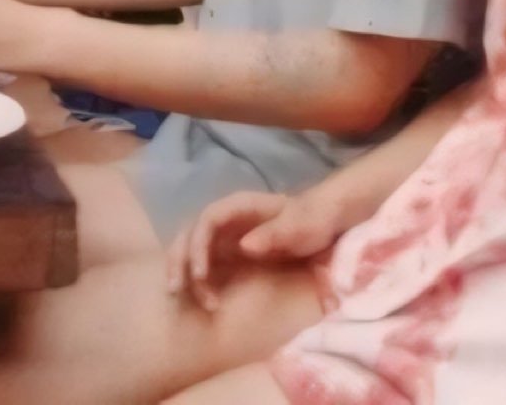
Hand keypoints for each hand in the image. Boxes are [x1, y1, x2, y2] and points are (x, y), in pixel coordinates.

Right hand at [162, 189, 347, 310]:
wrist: (327, 223)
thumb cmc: (315, 220)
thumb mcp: (303, 224)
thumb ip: (276, 232)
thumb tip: (243, 246)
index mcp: (240, 206)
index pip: (208, 219)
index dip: (198, 245)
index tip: (201, 274)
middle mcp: (226, 220)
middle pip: (191, 233)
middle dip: (180, 260)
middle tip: (178, 289)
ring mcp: (225, 236)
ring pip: (192, 249)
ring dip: (184, 272)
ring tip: (183, 298)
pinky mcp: (229, 254)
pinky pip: (205, 264)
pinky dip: (197, 280)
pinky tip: (200, 299)